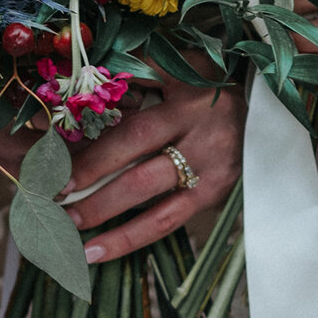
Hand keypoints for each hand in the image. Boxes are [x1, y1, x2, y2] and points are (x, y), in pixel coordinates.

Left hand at [62, 77, 242, 262]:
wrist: (262, 106)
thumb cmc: (206, 82)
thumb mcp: (174, 66)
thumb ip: (130, 74)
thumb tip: (71, 95)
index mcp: (185, 106)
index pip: (132, 136)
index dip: (94, 156)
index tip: (55, 170)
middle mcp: (201, 143)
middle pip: (140, 178)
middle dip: (95, 196)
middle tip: (55, 206)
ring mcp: (210, 175)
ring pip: (155, 211)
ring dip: (110, 226)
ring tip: (71, 236)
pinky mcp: (215, 196)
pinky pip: (168, 224)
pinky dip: (131, 239)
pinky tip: (99, 252)